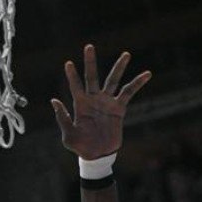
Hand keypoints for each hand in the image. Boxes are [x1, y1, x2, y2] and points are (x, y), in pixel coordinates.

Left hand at [51, 45, 151, 159]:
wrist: (98, 155)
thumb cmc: (81, 146)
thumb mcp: (69, 135)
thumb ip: (62, 118)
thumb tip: (54, 100)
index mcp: (80, 104)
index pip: (75, 86)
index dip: (72, 75)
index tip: (68, 63)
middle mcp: (94, 99)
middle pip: (93, 76)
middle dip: (90, 62)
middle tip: (89, 46)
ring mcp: (107, 102)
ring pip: (113, 80)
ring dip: (119, 67)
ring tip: (126, 54)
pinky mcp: (119, 108)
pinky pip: (129, 93)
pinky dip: (137, 83)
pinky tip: (147, 74)